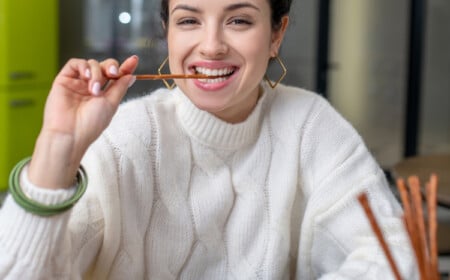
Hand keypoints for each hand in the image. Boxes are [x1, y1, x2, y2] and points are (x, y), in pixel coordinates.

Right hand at [28, 56, 138, 188]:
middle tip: (114, 73)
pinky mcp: (64, 80)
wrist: (70, 133)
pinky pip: (75, 63)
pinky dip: (83, 66)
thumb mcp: (111, 103)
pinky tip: (86, 76)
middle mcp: (90, 87)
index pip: (116, 77)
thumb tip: (131, 75)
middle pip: (104, 67)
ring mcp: (77, 83)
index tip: (134, 60)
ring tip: (94, 90)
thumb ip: (120, 87)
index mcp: (104, 95)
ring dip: (97, 73)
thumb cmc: (91, 123)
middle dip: (112, 67)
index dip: (125, 68)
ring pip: (92, 64)